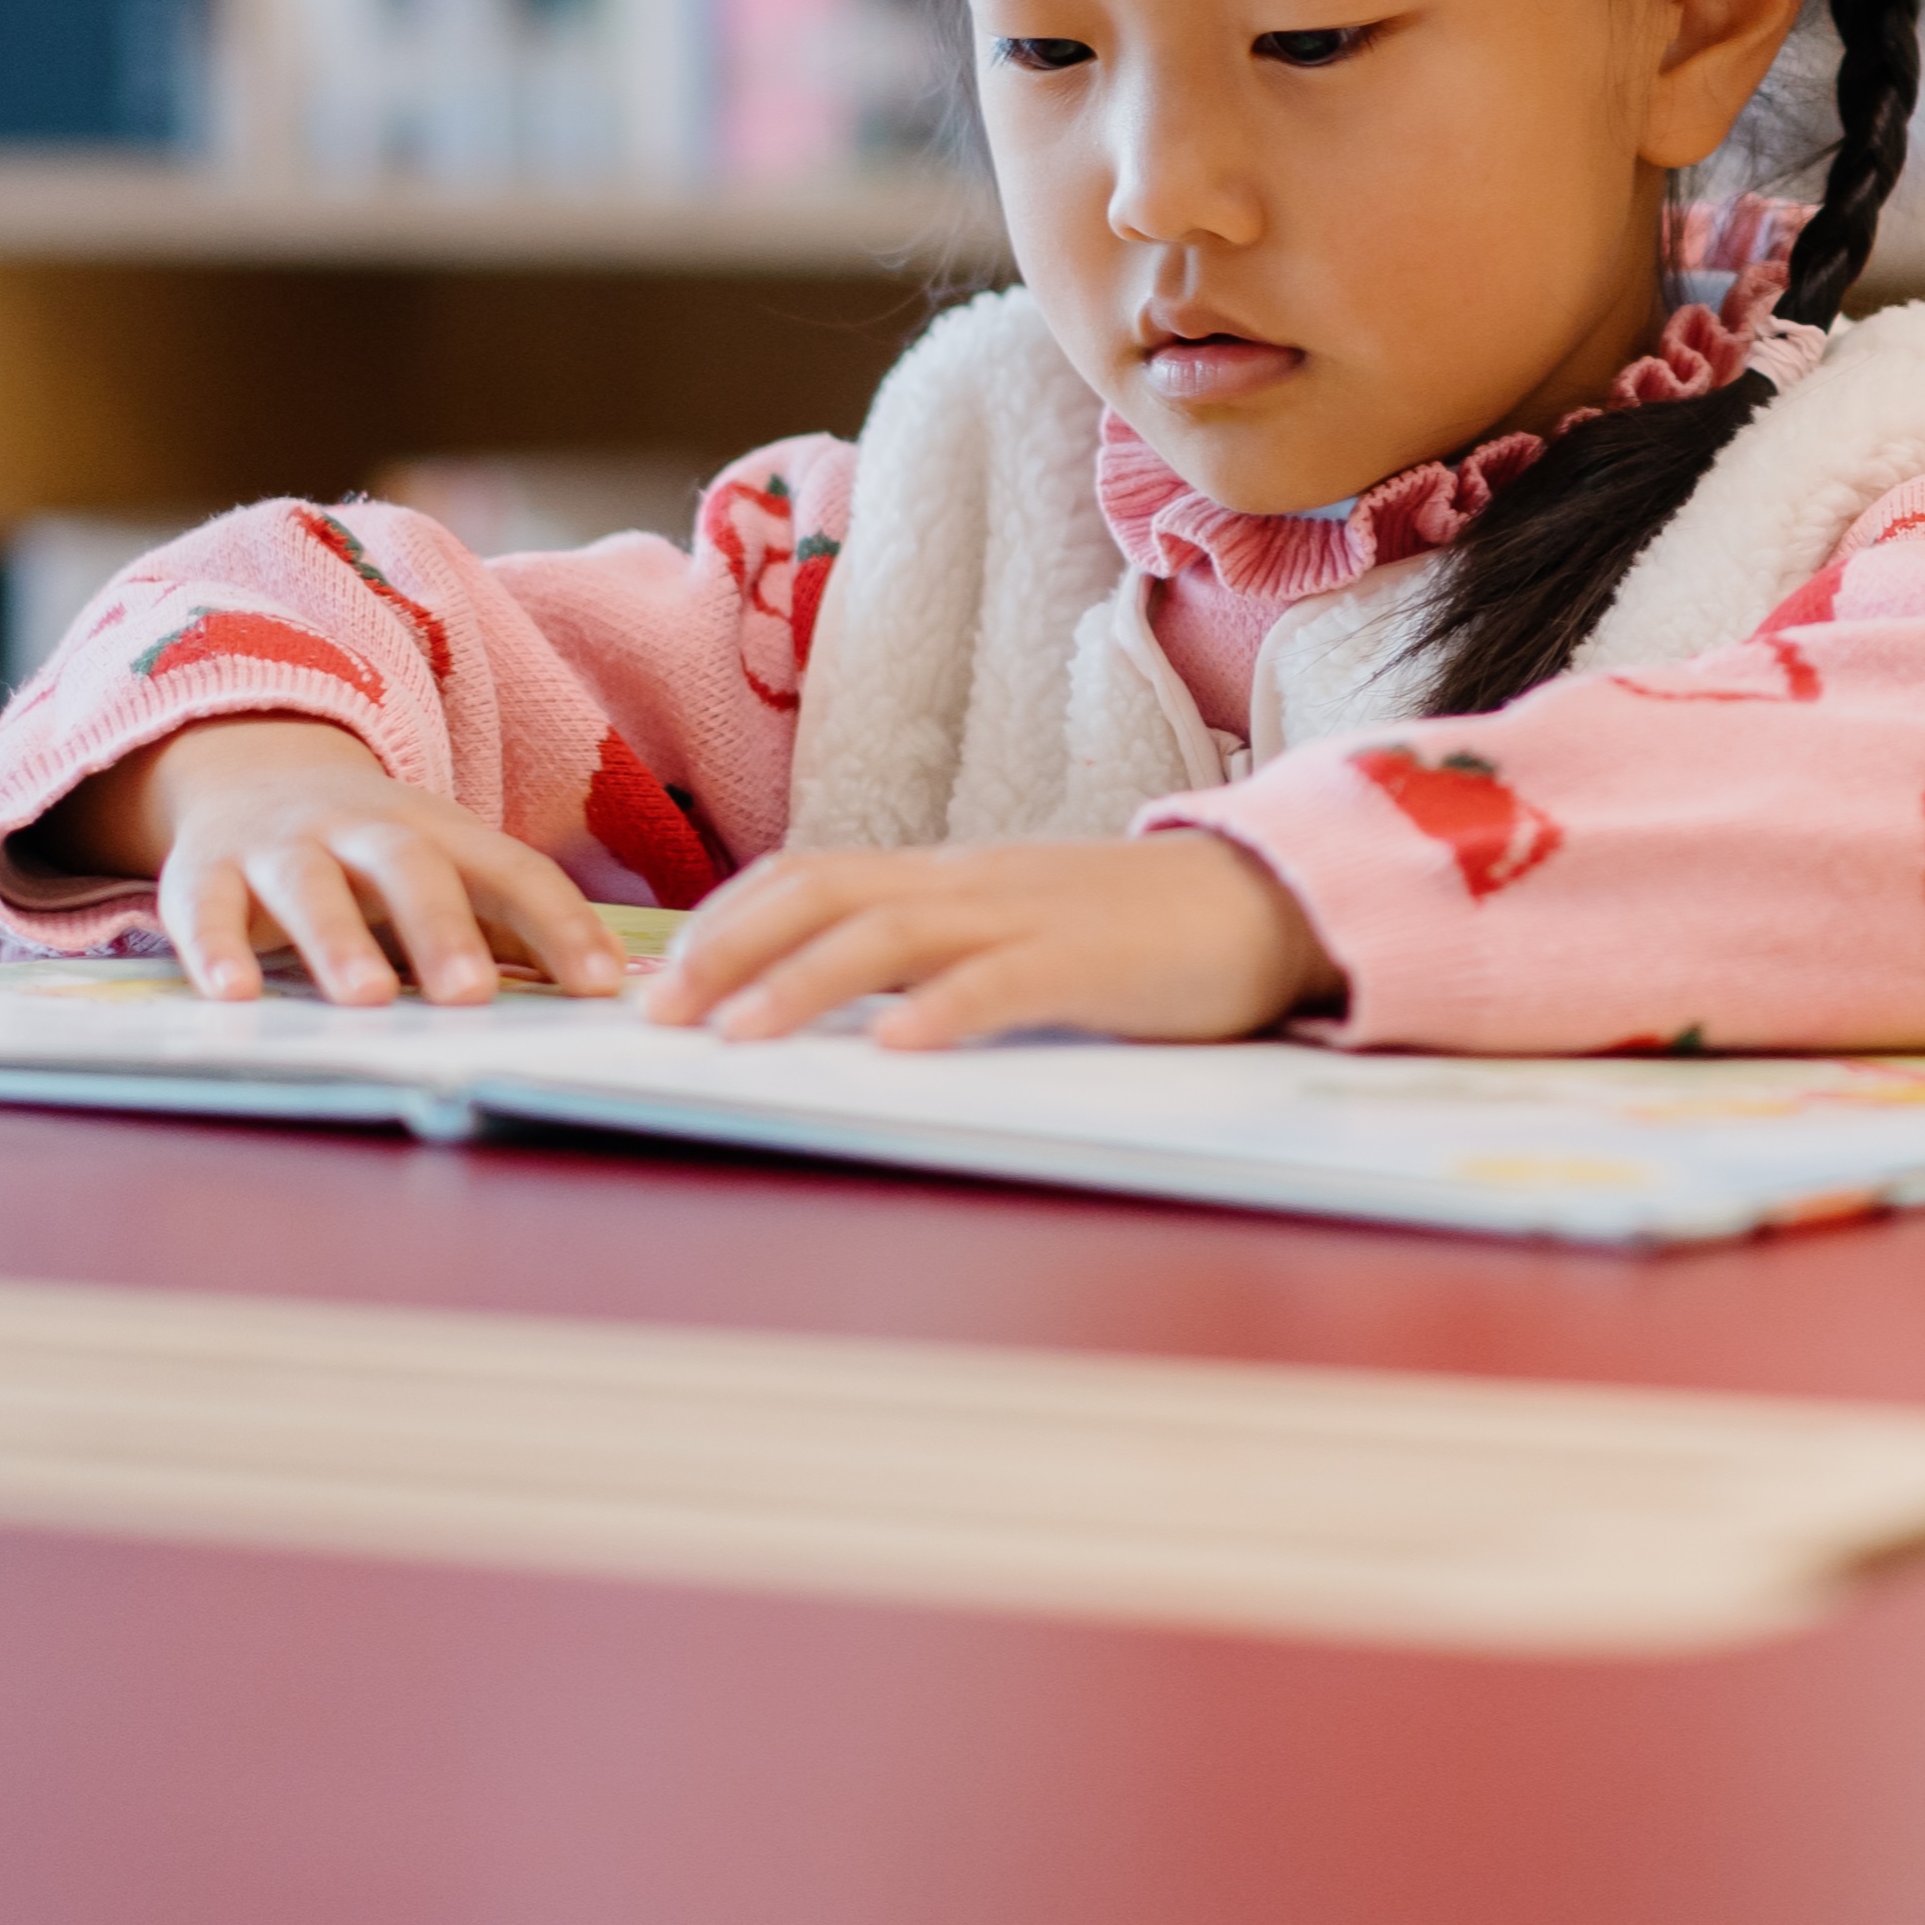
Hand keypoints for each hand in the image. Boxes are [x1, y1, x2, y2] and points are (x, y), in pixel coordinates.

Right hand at [88, 715, 629, 1009]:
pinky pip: (204, 906)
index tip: (597, 988)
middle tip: (470, 997)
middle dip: (441, 929)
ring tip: (364, 999)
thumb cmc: (371, 852)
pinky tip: (233, 994)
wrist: (248, 770)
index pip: (511, 870)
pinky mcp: (206, 870)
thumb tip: (606, 988)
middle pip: (409, 867)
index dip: (558, 924)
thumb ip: (511, 924)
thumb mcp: (442, 868)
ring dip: (337, 940)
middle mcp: (360, 831)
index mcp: (438, 832)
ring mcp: (281, 847)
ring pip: (310, 886)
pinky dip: (215, 948)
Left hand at [641, 833, 1331, 1049]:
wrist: (1264, 900)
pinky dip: (942, 1011)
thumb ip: (935, 951)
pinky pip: (1003, 982)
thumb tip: (840, 998)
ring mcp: (1027, 917)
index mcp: (948, 879)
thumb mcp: (1013, 929)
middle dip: (729, 950)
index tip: (663, 979)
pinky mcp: (1088, 963)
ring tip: (739, 1035)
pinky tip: (895, 1048)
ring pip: (891, 934)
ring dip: (802, 984)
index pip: (810, 876)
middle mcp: (970, 885)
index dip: (726, 922)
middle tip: (659, 1014)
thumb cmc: (1134, 930)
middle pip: (823, 892)